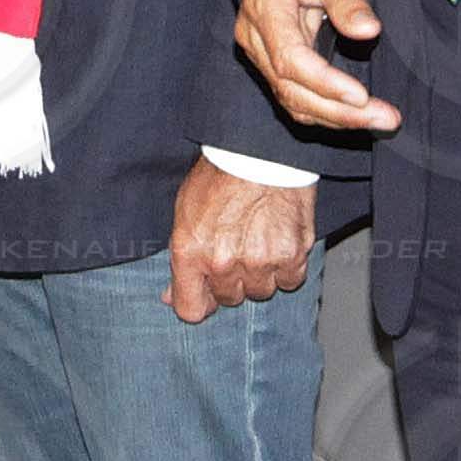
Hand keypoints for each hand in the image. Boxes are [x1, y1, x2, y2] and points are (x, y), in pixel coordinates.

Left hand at [164, 159, 316, 321]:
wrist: (258, 151)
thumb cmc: (219, 175)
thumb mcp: (184, 213)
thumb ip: (180, 259)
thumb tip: (169, 296)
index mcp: (190, 252)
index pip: (190, 310)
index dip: (198, 302)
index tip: (204, 292)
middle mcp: (223, 263)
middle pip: (228, 299)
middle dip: (230, 280)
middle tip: (235, 249)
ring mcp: (259, 262)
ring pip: (260, 292)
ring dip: (259, 274)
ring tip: (258, 241)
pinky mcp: (292, 256)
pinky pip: (289, 281)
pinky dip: (286, 267)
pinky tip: (278, 243)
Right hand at [234, 0, 401, 133]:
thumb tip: (368, 30)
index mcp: (265, 7)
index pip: (290, 59)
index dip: (325, 83)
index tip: (362, 96)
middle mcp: (254, 35)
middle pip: (290, 89)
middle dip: (339, 111)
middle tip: (386, 118)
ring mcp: (260, 50)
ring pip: (291, 99)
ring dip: (335, 116)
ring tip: (380, 119)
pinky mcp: (273, 58)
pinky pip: (294, 93)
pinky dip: (325, 109)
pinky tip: (356, 112)